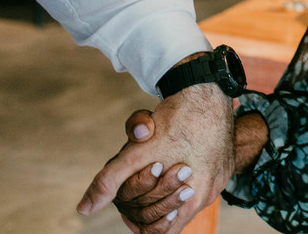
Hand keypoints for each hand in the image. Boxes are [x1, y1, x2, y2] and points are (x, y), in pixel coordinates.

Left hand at [78, 84, 233, 231]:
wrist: (208, 88)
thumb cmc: (174, 121)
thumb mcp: (136, 153)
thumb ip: (109, 182)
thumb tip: (84, 208)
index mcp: (191, 198)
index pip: (161, 232)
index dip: (139, 223)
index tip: (126, 207)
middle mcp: (209, 193)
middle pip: (171, 214)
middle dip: (149, 202)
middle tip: (135, 184)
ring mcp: (219, 178)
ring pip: (184, 197)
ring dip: (165, 188)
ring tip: (151, 169)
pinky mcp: (223, 163)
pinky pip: (199, 181)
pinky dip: (182, 176)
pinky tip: (171, 158)